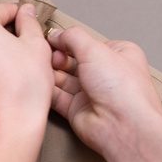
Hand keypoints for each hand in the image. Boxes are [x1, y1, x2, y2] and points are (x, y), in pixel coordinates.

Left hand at [0, 3, 51, 135]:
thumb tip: (25, 12)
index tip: (27, 22)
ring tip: (8, 67)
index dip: (18, 15)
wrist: (9, 126)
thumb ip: (29, 22)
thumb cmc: (25, 86)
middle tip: (21, 48)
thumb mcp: (37, 46)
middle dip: (1, 34)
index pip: (0, 10)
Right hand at [48, 26, 161, 155]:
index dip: (68, 40)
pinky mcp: (76, 108)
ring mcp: (89, 92)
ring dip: (49, 72)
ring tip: (39, 67)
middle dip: (56, 56)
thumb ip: (72, 37)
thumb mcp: (95, 50)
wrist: (122, 127)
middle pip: (71, 59)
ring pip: (61, 77)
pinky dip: (46, 89)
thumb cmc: (123, 89)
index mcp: (117, 55)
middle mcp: (104, 73)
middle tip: (48, 56)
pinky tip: (38, 82)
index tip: (52, 38)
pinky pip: (55, 95)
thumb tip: (56, 34)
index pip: (86, 42)